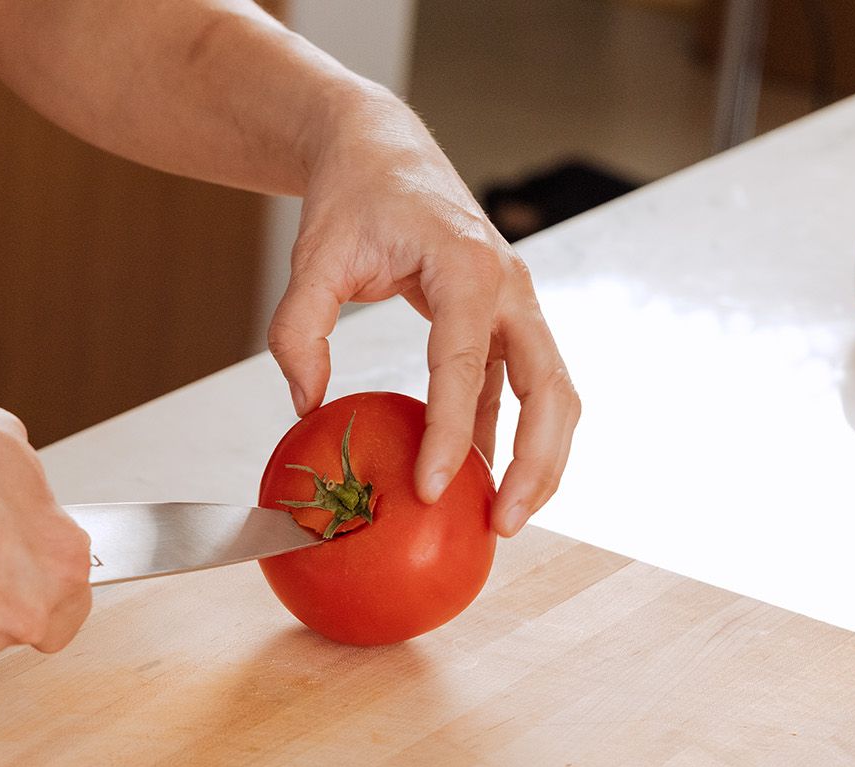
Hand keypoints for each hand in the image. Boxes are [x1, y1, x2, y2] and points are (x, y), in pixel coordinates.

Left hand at [266, 97, 580, 536]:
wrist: (383, 153)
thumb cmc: (354, 197)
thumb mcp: (313, 255)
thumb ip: (300, 327)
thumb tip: (308, 404)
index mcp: (468, 267)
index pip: (467, 366)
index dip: (452, 434)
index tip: (433, 489)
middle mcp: (510, 287)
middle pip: (550, 389)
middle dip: (535, 464)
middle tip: (502, 525)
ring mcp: (518, 306)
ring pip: (554, 395)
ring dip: (539, 460)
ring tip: (504, 518)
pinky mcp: (508, 323)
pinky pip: (522, 389)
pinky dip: (509, 437)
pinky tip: (478, 479)